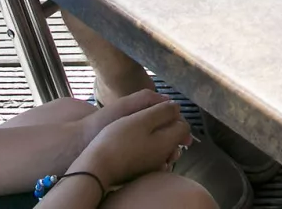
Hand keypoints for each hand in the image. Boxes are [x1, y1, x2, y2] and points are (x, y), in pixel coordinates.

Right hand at [73, 96, 193, 187]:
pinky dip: (150, 148)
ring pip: (164, 149)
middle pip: (175, 138)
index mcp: (168, 143)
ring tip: (141, 127)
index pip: (184, 126)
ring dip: (158, 137)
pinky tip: (136, 143)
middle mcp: (165, 158)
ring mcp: (153, 168)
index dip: (174, 114)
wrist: (96, 167)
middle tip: (149, 116)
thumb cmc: (118, 139)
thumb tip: (176, 107)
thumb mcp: (141, 119)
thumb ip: (163, 111)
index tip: (160, 108)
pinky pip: (153, 158)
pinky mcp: (141, 173)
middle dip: (167, 125)